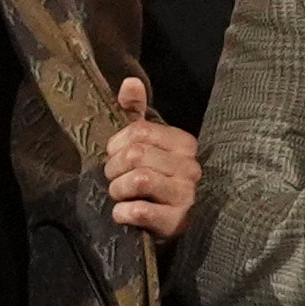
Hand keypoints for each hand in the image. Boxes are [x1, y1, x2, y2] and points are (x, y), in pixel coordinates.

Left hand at [104, 75, 199, 238]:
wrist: (168, 224)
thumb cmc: (153, 178)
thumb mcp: (145, 144)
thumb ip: (136, 112)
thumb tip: (130, 82)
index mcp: (185, 144)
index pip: (139, 131)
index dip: (116, 145)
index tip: (115, 156)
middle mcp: (191, 168)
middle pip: (135, 155)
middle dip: (113, 169)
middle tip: (115, 179)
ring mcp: (186, 196)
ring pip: (138, 180)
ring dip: (117, 190)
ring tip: (120, 195)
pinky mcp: (176, 222)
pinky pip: (139, 211)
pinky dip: (122, 212)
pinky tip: (124, 213)